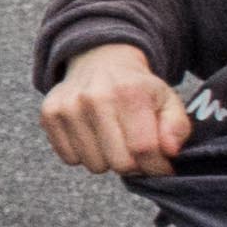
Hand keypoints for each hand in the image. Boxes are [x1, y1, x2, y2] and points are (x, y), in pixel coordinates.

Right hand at [38, 43, 189, 175]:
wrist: (99, 60)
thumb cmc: (138, 88)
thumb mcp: (167, 100)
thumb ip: (177, 127)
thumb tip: (168, 151)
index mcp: (130, 93)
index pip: (144, 149)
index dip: (156, 166)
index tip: (160, 165)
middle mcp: (95, 98)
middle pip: (119, 163)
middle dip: (133, 165)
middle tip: (136, 152)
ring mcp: (68, 106)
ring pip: (94, 165)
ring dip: (107, 160)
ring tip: (113, 141)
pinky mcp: (49, 114)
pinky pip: (70, 158)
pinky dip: (84, 154)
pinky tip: (93, 137)